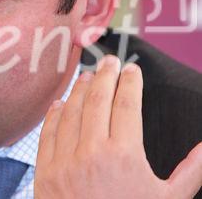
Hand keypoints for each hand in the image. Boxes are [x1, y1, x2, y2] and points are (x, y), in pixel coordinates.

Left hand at [34, 55, 201, 198]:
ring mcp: (64, 162)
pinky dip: (54, 115)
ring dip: (78, 90)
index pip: (127, 105)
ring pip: (70, 112)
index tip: (132, 69)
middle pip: (96, 101)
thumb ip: (190, 171)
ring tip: (87, 76)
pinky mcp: (45, 172)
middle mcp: (91, 153)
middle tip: (110, 60)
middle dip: (105, 76)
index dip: (130, 83)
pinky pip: (48, 133)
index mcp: (124, 156)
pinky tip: (60, 103)